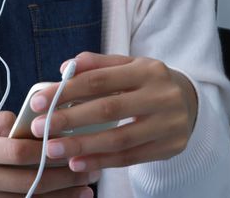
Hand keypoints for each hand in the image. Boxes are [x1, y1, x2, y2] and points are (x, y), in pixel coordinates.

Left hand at [28, 52, 198, 172]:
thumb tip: (65, 68)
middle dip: (69, 119)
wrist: (190, 104)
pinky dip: (101, 161)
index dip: (67, 90)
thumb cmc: (148, 84)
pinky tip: (77, 163)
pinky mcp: (170, 147)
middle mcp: (162, 95)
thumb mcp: (129, 67)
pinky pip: (130, 157)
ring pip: (119, 138)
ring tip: (52, 150)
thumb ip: (98, 66)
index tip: (38, 102)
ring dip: (82, 145)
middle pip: (109, 108)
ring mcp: (169, 123)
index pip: (100, 79)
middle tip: (39, 128)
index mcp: (149, 69)